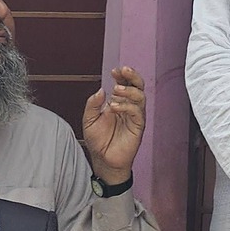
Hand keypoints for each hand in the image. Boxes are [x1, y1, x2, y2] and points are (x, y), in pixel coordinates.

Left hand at [81, 66, 146, 184]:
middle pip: (137, 86)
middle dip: (132, 76)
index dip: (122, 75)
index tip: (114, 71)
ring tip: (116, 90)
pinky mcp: (138, 126)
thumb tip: (101, 90)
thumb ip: (93, 104)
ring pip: (140, 96)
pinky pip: (137, 112)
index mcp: (117, 102)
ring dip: (129, 90)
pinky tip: (115, 107)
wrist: (103, 159)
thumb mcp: (88, 120)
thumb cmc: (98, 140)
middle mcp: (128, 106)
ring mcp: (134, 116)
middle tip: (124, 71)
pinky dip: (127, 106)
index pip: (124, 84)